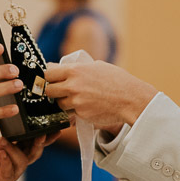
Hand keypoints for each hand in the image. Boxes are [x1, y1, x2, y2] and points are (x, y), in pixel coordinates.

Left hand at [0, 122, 54, 180]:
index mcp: (18, 150)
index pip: (34, 140)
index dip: (45, 134)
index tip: (53, 125)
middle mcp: (19, 160)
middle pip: (35, 151)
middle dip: (40, 143)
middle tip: (41, 134)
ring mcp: (13, 170)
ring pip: (22, 160)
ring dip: (14, 149)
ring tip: (3, 140)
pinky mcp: (4, 179)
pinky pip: (8, 170)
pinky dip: (6, 160)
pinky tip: (1, 153)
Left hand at [44, 60, 158, 127]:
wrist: (131, 99)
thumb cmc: (118, 80)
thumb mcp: (97, 66)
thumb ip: (79, 68)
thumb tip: (64, 68)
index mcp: (75, 70)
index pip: (48, 73)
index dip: (49, 76)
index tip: (52, 78)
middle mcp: (72, 86)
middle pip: (48, 90)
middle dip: (53, 91)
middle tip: (60, 91)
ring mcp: (76, 101)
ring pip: (59, 104)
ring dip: (64, 102)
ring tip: (77, 99)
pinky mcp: (81, 114)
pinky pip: (70, 113)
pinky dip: (74, 111)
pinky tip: (85, 106)